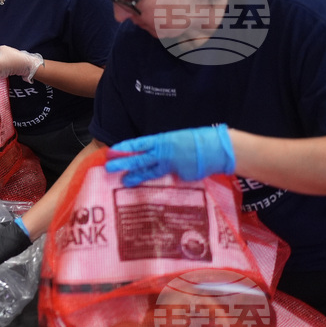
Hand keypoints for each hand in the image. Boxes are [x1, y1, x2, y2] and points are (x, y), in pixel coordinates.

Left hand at [105, 124, 234, 186]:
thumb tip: (152, 156)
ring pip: (149, 171)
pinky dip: (157, 183)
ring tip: (123, 180)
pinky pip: (166, 179)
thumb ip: (162, 148)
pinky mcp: (178, 175)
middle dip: (123, 163)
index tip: (112, 150)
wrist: (216, 148)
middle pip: (139, 158)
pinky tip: (150, 186)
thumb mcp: (175, 140)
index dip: (124, 148)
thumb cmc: (196, 142)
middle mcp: (163, 151)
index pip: (138, 144)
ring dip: (135, 176)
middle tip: (109, 167)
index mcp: (162, 140)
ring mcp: (170, 164)